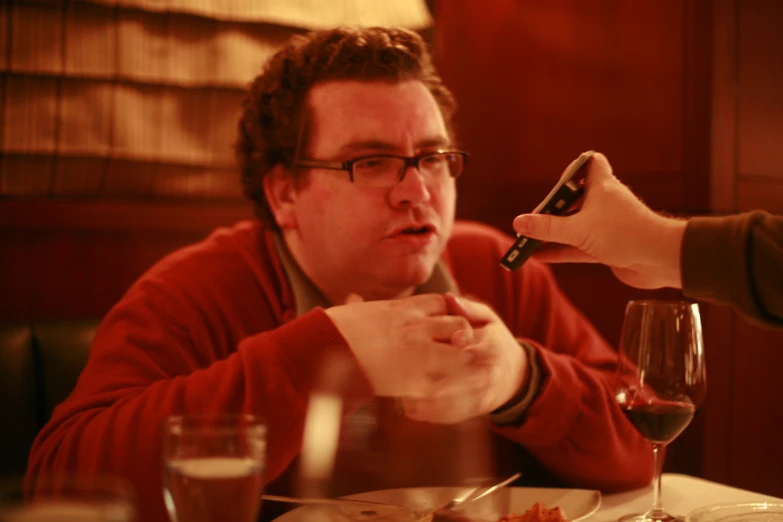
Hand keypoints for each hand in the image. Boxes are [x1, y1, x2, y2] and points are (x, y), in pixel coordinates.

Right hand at [325, 294, 472, 396]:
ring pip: (460, 354)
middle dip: (458, 338)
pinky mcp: (416, 380)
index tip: (434, 328)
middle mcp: (417, 327)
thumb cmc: (334, 331)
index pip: (442, 303)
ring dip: (456, 363)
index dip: (442, 315)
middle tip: (447, 351)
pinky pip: (445, 383)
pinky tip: (433, 392)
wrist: (326, 351)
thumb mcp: (351, 312)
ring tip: (444, 374)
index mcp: (403, 309)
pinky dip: (443, 389)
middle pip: (459, 325)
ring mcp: (420, 353)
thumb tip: (353, 299)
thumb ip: (359, 306)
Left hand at [401, 294, 527, 423]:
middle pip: (456, 379)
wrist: (515, 374)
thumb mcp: (488, 319)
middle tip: (399, 377)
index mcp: (489, 346)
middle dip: (429, 380)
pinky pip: (454, 415)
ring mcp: (483, 394)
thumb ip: (468, 309)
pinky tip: (411, 410)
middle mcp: (487, 372)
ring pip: (454, 401)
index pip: (463, 349)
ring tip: (400, 398)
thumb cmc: (494, 340)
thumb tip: (448, 297)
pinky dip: (432, 415)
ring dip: (426, 402)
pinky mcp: (477, 410)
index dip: (440, 353)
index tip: (415, 354)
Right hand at [512, 152, 686, 289]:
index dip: (573, 168)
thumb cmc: (624, 234)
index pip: (591, 163)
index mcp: (602, 186)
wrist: (661, 260)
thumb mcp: (578, 229)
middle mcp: (605, 203)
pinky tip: (539, 257)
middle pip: (576, 198)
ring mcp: (607, 226)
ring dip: (554, 232)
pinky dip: (561, 251)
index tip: (557, 183)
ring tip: (528, 239)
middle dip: (554, 207)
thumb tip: (518, 223)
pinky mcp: (608, 247)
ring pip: (575, 225)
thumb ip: (547, 228)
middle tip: (533, 218)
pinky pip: (578, 247)